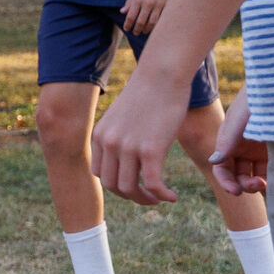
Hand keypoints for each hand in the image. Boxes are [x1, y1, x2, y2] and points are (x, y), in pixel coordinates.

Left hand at [90, 70, 187, 204]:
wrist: (162, 74)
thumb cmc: (148, 93)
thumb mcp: (124, 116)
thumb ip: (121, 134)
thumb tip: (128, 150)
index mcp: (100, 135)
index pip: (100, 173)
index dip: (116, 185)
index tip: (134, 185)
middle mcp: (109, 143)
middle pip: (112, 185)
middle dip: (131, 196)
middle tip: (149, 197)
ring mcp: (127, 147)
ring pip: (130, 189)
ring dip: (146, 199)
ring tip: (161, 198)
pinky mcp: (150, 149)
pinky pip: (153, 184)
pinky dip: (162, 195)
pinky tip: (173, 197)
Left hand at [120, 0, 179, 36]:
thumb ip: (130, 1)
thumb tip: (123, 11)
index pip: (131, 16)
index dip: (128, 25)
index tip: (127, 29)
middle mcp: (147, 3)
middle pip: (140, 22)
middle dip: (137, 30)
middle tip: (135, 33)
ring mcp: (158, 5)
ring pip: (152, 23)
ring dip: (147, 29)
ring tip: (144, 32)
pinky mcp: (167, 5)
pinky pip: (162, 19)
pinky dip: (157, 25)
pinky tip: (155, 27)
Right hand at [208, 91, 267, 196]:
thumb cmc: (254, 103)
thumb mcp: (238, 122)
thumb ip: (226, 142)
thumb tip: (213, 161)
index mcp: (228, 143)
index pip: (222, 168)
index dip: (226, 182)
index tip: (236, 191)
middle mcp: (242, 149)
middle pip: (238, 176)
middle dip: (244, 185)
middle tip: (258, 184)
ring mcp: (260, 152)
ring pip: (256, 177)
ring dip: (258, 185)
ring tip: (267, 183)